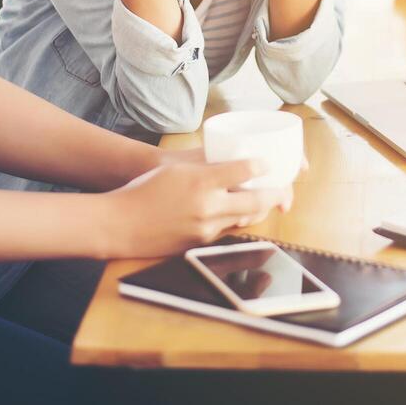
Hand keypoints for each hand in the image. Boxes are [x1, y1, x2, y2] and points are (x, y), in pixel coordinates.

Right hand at [103, 159, 292, 258]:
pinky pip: (228, 231)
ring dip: (259, 210)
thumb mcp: (176, 169)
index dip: (261, 165)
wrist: (121, 224)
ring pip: (245, 219)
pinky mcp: (201, 243)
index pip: (243, 171)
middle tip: (284, 190)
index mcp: (201, 182)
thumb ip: (206, 166)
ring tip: (267, 201)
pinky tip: (241, 214)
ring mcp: (206, 229)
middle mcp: (207, 207)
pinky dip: (238, 221)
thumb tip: (233, 161)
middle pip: (255, 201)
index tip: (268, 162)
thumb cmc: (145, 190)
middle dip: (275, 195)